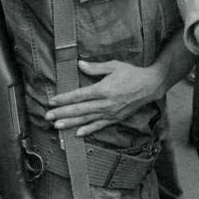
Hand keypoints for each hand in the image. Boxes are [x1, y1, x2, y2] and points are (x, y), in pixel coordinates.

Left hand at [46, 59, 162, 136]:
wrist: (150, 86)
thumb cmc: (132, 73)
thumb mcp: (114, 65)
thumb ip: (95, 67)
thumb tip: (79, 64)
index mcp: (103, 89)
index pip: (79, 95)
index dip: (64, 99)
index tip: (52, 101)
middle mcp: (105, 103)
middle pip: (79, 109)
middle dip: (62, 113)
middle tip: (47, 116)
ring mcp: (110, 112)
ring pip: (87, 120)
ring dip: (71, 123)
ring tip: (57, 126)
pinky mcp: (116, 118)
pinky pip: (99, 126)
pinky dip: (88, 130)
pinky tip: (78, 134)